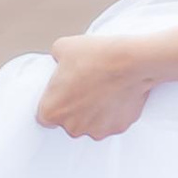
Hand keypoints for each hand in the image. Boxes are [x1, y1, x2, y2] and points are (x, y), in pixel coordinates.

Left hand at [35, 35, 157, 141]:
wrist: (131, 61)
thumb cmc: (96, 55)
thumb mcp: (62, 47)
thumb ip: (55, 60)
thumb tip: (59, 62)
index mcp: (52, 111)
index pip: (45, 116)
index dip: (55, 103)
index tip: (64, 92)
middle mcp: (72, 127)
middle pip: (70, 123)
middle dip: (76, 109)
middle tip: (86, 87)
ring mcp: (96, 130)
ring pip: (91, 124)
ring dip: (95, 112)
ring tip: (103, 89)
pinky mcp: (118, 128)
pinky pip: (112, 122)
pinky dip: (114, 112)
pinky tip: (117, 94)